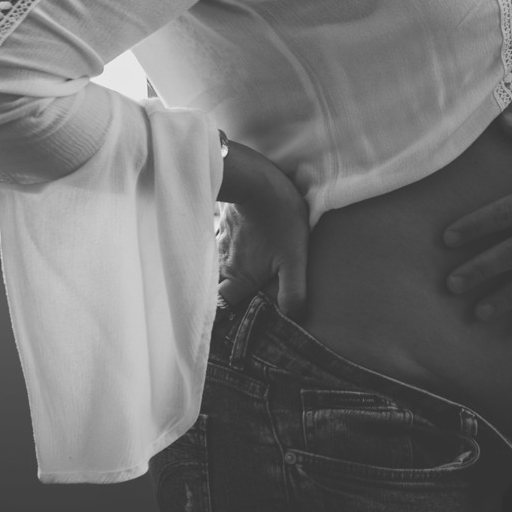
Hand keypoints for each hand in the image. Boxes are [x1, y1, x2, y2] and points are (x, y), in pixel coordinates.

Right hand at [216, 140, 309, 323]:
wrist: (261, 181)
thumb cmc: (280, 220)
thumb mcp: (294, 258)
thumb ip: (293, 291)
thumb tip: (293, 317)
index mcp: (240, 278)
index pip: (221, 309)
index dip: (219, 321)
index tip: (219, 330)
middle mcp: (225, 265)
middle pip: (217, 290)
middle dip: (221, 300)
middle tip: (230, 307)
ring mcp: (222, 243)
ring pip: (218, 267)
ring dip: (223, 276)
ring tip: (238, 278)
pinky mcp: (225, 224)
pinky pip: (222, 245)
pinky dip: (229, 252)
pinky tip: (241, 248)